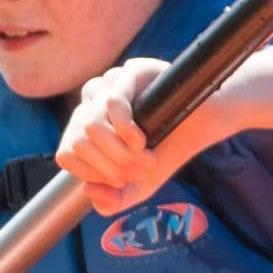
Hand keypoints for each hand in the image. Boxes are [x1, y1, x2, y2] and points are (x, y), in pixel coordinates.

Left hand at [52, 57, 218, 212]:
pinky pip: (111, 103)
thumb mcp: (140, 185)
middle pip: (78, 142)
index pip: (66, 154)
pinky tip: (142, 140)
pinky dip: (126, 131)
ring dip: (121, 153)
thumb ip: (114, 200)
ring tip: (147, 156)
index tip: (122, 179)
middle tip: (141, 168)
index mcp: (85, 126)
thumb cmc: (168, 150)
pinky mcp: (130, 72)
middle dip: (112, 167)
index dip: (93, 174)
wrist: (206, 126)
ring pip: (91, 126)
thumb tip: (89, 191)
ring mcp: (109, 84)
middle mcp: (92, 102)